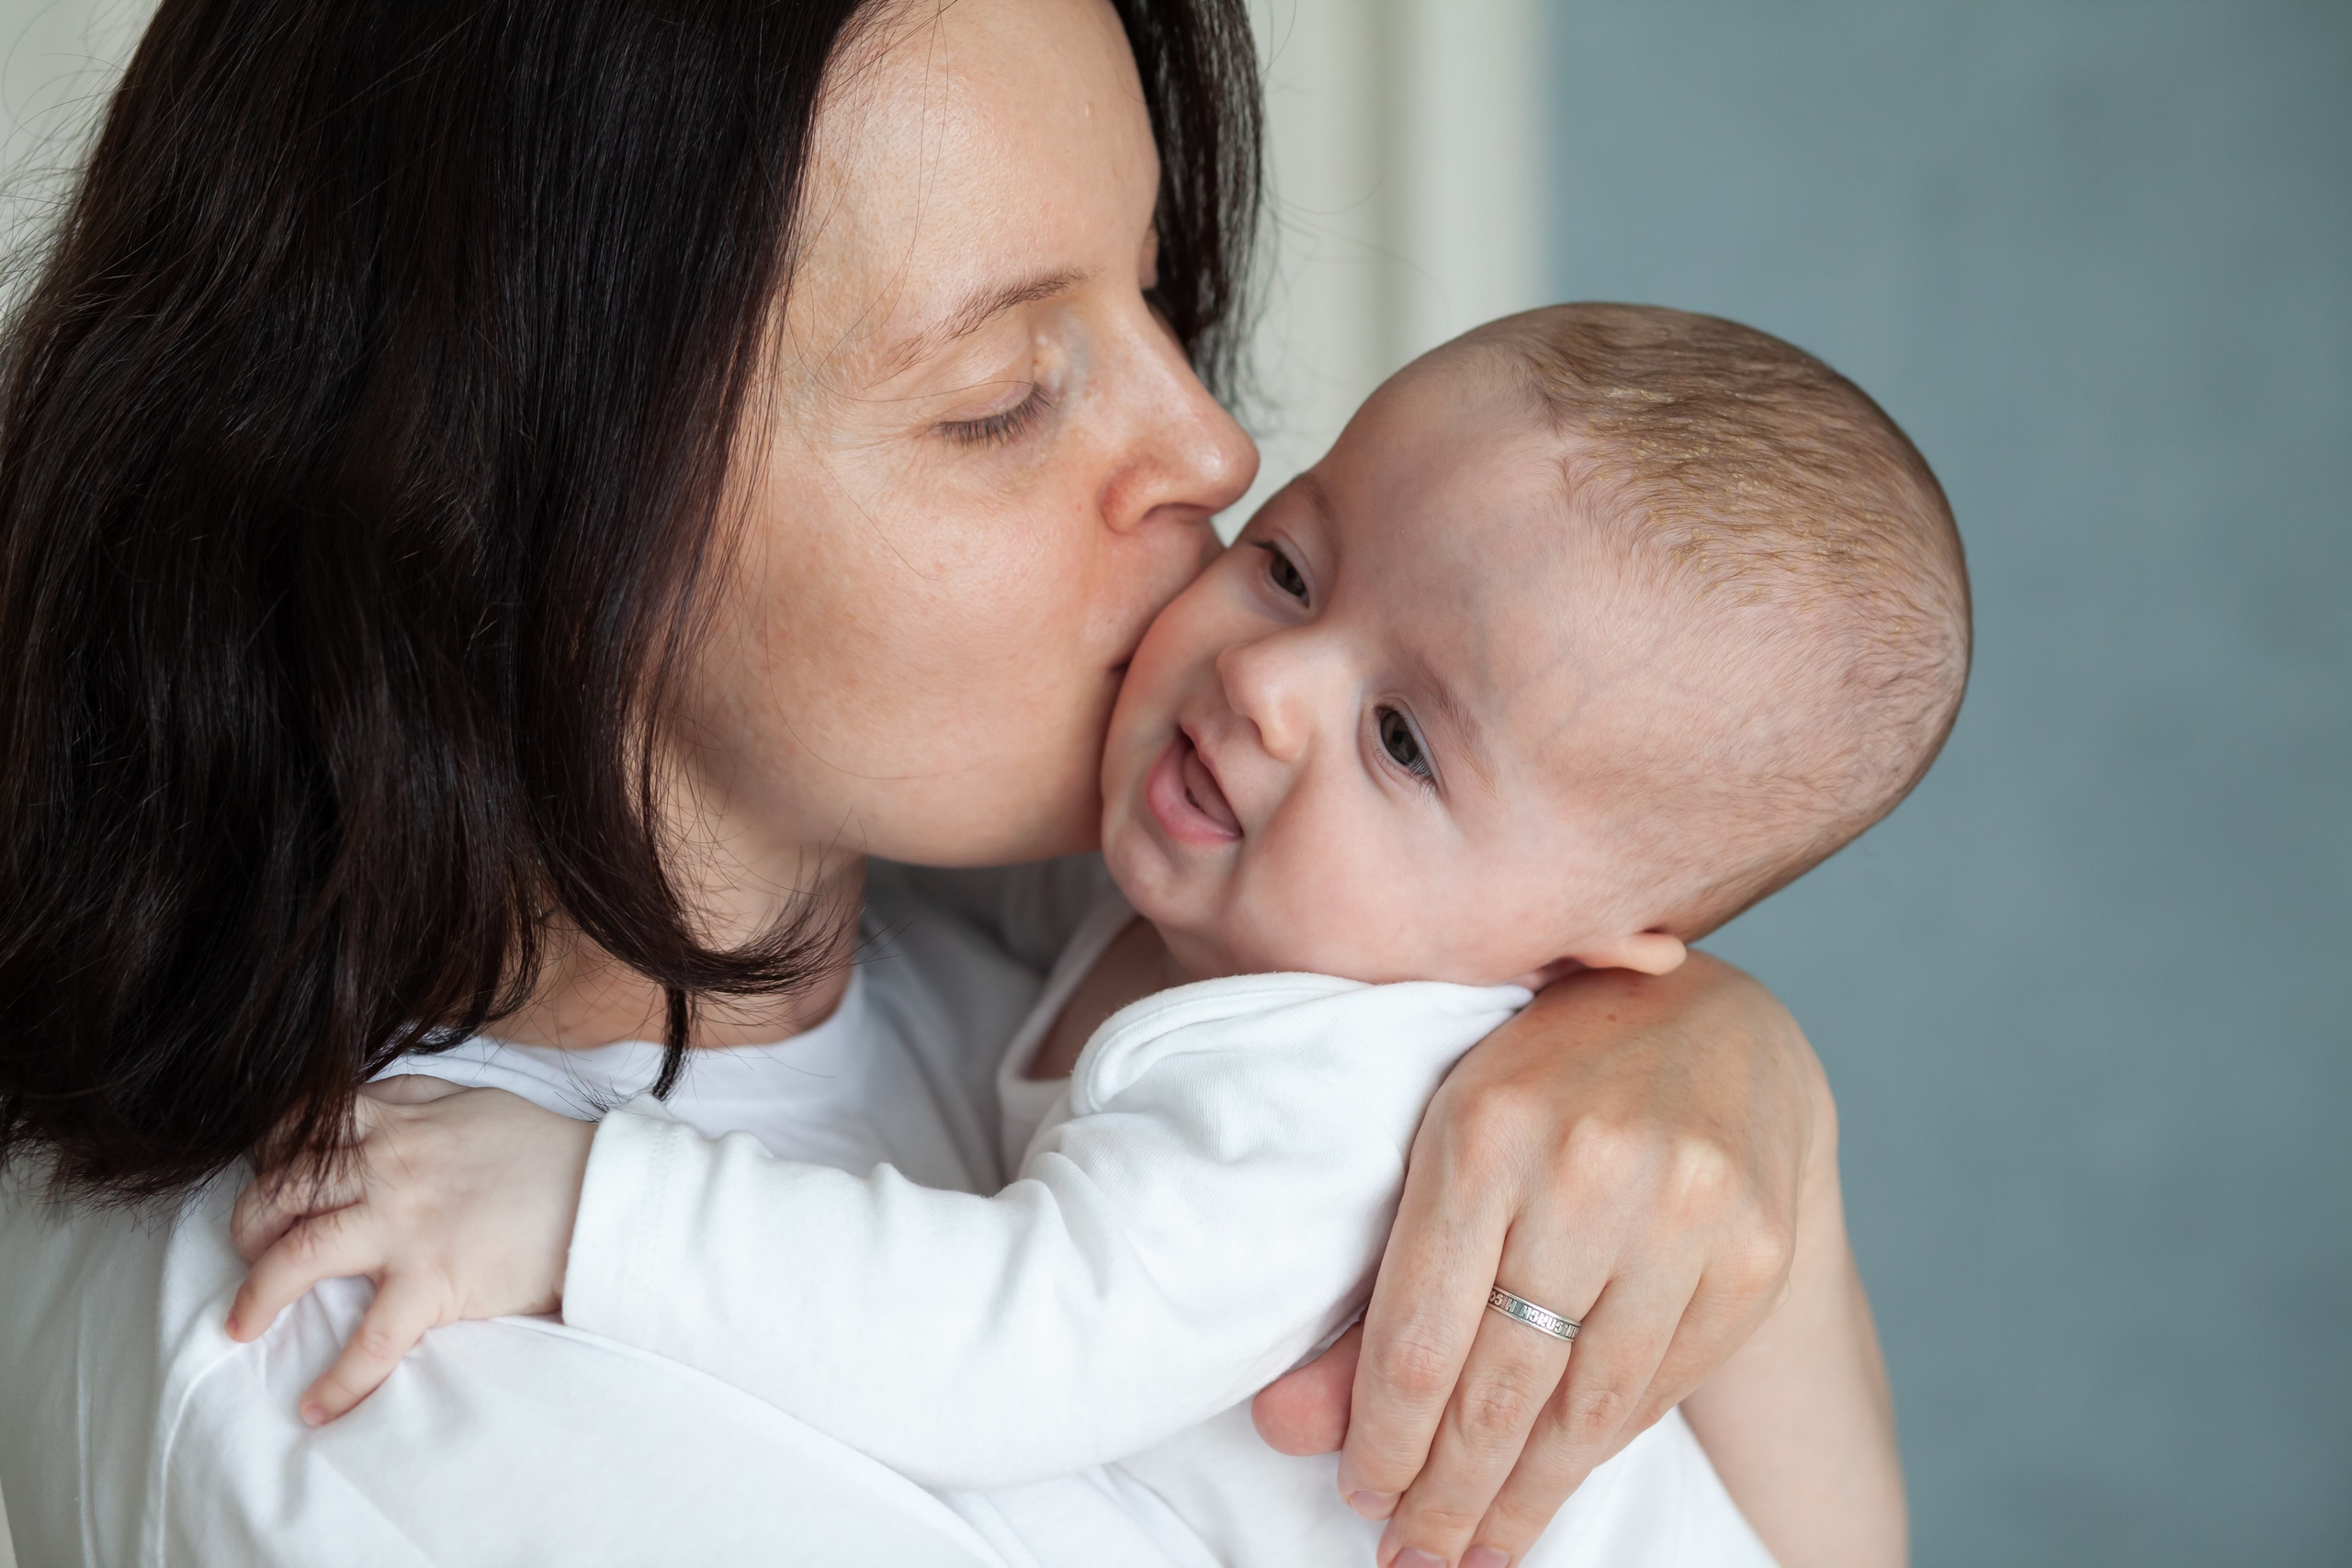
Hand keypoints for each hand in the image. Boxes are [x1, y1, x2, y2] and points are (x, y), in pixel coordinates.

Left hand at [227, 1076, 594, 1423]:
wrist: (603, 1195)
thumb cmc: (543, 1149)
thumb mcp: (474, 1100)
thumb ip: (413, 1098)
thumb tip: (366, 1103)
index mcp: (398, 1124)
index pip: (303, 1126)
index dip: (268, 1152)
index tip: (265, 1176)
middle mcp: (390, 1170)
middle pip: (281, 1191)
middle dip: (245, 1224)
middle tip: (245, 1252)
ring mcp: (408, 1227)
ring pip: (299, 1256)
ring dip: (256, 1296)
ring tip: (240, 1327)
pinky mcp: (435, 1282)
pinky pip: (371, 1338)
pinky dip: (338, 1380)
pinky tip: (316, 1407)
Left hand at [1251, 952, 1823, 1567]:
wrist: (1716, 1028)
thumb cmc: (1544, 1088)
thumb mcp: (1443, 1147)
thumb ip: (1373, 1292)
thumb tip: (1286, 1429)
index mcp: (1483, 1131)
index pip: (1418, 1338)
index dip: (1382, 1443)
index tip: (1361, 1501)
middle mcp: (1589, 1169)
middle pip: (1500, 1388)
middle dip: (1448, 1495)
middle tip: (1413, 1558)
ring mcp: (1685, 1210)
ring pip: (1588, 1408)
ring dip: (1524, 1499)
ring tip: (1478, 1550)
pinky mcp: (1755, 1250)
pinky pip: (1660, 1388)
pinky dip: (1599, 1448)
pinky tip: (1558, 1481)